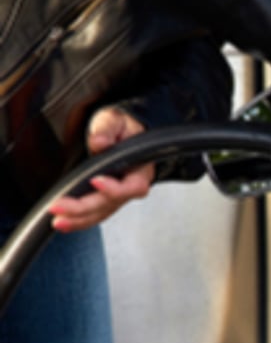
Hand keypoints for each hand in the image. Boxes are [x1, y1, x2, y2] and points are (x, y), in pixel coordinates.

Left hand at [48, 107, 153, 232]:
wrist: (121, 132)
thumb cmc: (122, 127)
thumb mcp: (115, 120)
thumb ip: (107, 130)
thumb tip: (99, 143)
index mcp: (140, 169)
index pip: (133, 186)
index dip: (115, 187)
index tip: (95, 181)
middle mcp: (131, 186)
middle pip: (111, 204)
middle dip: (84, 208)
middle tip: (59, 207)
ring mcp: (118, 196)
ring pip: (101, 213)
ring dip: (79, 219)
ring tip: (58, 221)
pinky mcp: (105, 200)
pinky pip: (95, 214)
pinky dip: (79, 220)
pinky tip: (64, 222)